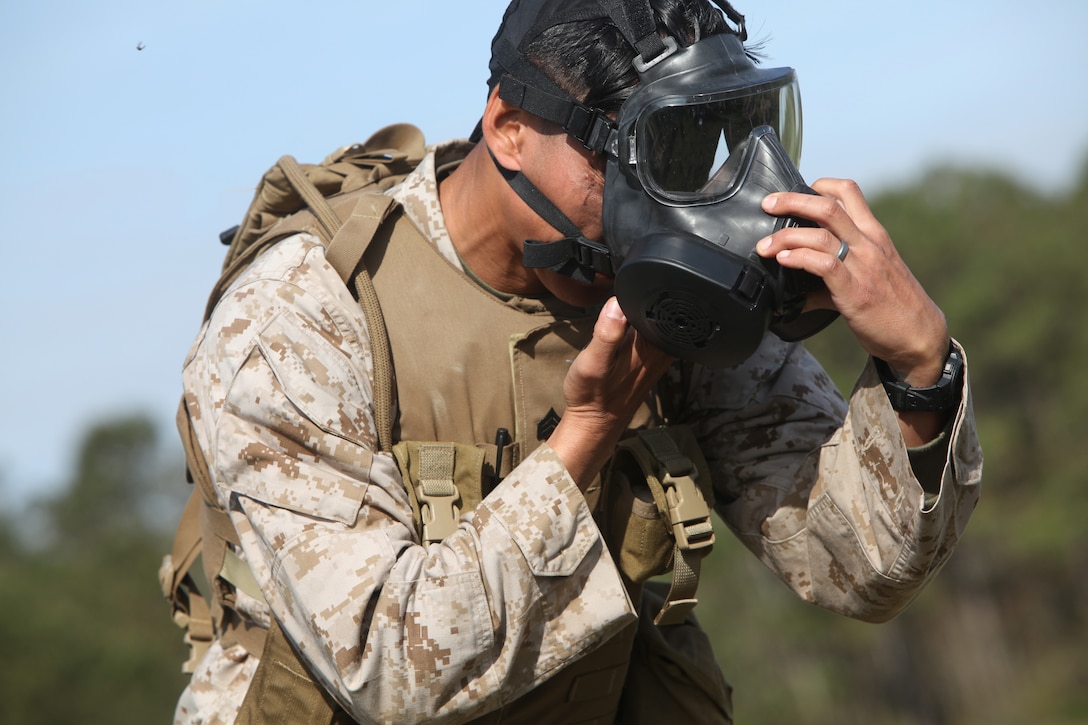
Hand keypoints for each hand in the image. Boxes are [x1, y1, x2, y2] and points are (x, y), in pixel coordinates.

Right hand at [547, 298, 672, 489]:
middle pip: (659, 306)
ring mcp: (660, 351)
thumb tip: (617, 304)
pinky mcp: (651, 355)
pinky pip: (650, 328)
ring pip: (655, 316)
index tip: (625, 287)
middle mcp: (664, 347)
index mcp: (655, 344)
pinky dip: (638, 321)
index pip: (658, 302)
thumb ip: (607, 334)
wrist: (595, 422)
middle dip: (641, 295)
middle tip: (620, 298)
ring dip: (639, 308)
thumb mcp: (593, 364)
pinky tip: (624, 323)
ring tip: (620, 309)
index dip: (641, 288)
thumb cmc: (592, 396)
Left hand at [758, 178, 948, 388]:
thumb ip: (831, 278)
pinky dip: (799, 258)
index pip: (849, 193)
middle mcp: (868, 244)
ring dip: (786, 236)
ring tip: (764, 246)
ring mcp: (863, 266)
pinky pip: (823, 264)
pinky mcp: (855, 290)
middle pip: (828, 206)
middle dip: (792, 200)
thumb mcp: (867, 279)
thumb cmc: (892, 308)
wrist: (919, 336)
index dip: (821, 185)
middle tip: (768, 204)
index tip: (797, 192)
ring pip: (821, 234)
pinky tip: (783, 261)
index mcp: (873, 236)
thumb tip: (796, 294)